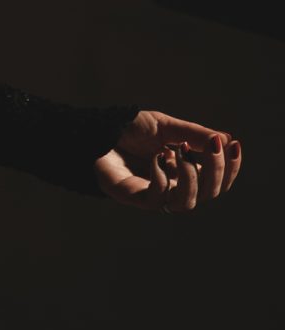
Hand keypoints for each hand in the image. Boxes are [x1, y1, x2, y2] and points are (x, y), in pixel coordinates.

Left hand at [92, 109, 241, 211]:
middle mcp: (173, 186)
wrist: (95, 131)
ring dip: (190, 176)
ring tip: (178, 150)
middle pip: (209, 193)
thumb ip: (193, 135)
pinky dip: (161, 178)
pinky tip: (156, 158)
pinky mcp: (135, 198)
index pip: (217, 179)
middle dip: (216, 170)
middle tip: (212, 146)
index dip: (230, 167)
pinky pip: (157, 199)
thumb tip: (224, 139)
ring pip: (187, 203)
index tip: (234, 144)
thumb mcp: (165, 126)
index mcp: (184, 170)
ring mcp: (155, 194)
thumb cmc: (128, 130)